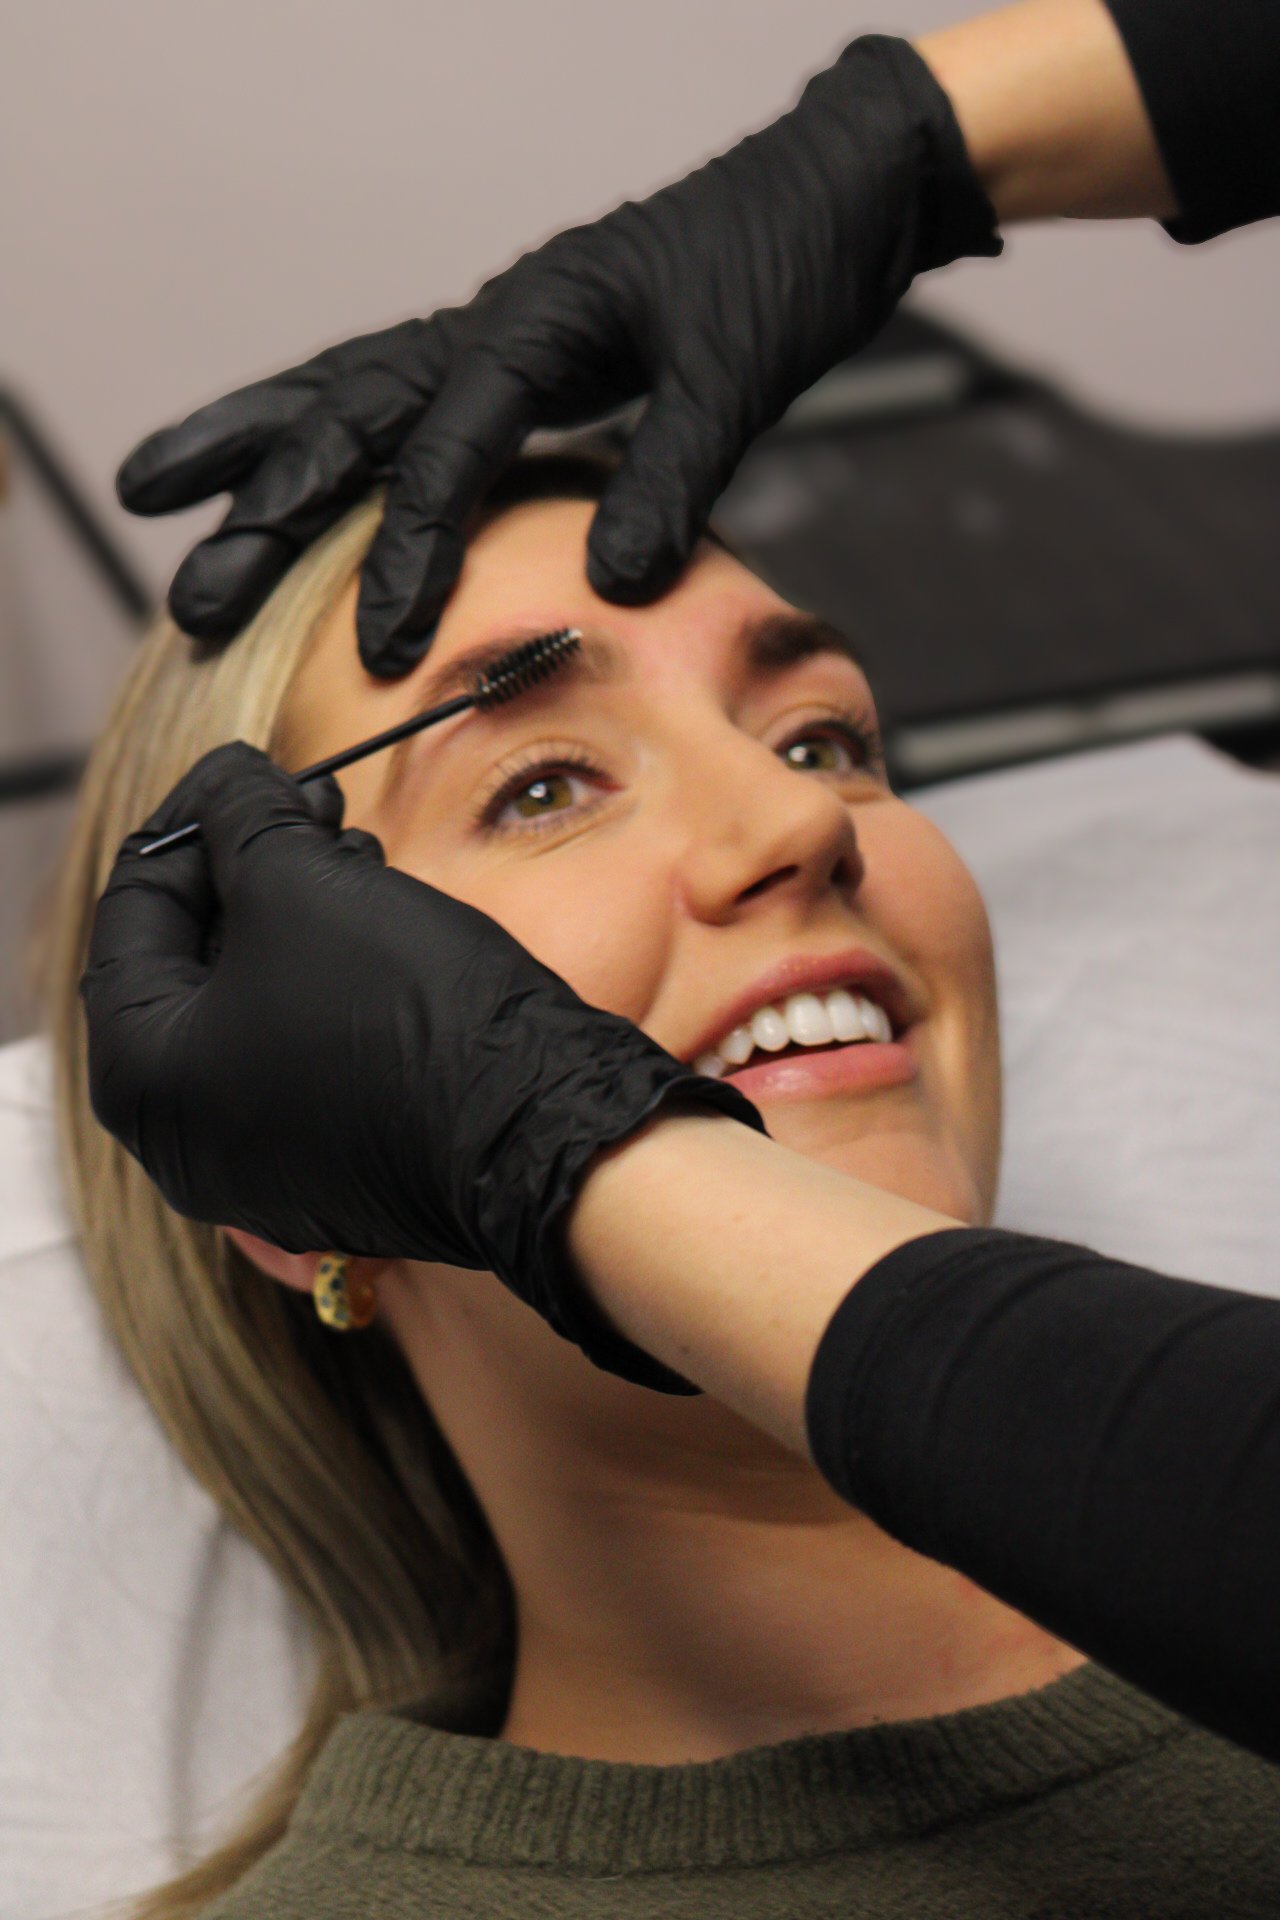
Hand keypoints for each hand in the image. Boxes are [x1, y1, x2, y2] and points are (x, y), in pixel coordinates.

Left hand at [80, 743, 761, 1389]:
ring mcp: (257, 1165)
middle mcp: (182, 1140)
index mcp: (142, 1077)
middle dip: (247, 869)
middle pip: (189, 965)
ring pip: (250, 1009)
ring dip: (293, 919)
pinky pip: (301, 1057)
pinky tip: (377, 930)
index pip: (130, 914)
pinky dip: (326, 984)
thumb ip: (239, 815)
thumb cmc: (405, 1011)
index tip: (238, 777)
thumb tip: (223, 782)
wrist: (538, 1125)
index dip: (187, 823)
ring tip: (355, 858)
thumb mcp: (302, 880)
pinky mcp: (330, 1169)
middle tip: (302, 807)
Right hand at [117, 35, 998, 673]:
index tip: (382, 647)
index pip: (440, 454)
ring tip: (168, 496)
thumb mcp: (738, 374)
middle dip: (263, 504)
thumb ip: (670, 474)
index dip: (408, 555)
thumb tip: (609, 584)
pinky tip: (304, 475)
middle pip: (348, 416)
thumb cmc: (784, 266)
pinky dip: (344, 441)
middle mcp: (494, 324)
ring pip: (351, 394)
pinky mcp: (524, 354)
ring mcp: (500, 334)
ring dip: (262, 451)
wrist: (828, 195)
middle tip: (189, 585)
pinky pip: (406, 401)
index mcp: (533, 323)